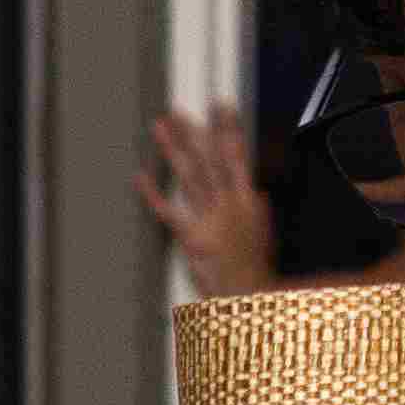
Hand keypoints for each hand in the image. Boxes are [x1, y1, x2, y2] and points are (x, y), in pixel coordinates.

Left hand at [131, 103, 277, 298]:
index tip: (222, 107)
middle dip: (195, 132)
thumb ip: (255, 207)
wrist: (251, 296)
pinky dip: (153, 194)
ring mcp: (209, 220)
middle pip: (210, 160)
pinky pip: (169, 211)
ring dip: (174, 150)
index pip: (238, 156)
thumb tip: (252, 190)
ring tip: (161, 129)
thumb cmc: (255, 269)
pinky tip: (140, 177)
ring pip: (190, 177)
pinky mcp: (192, 237)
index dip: (229, 129)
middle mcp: (229, 205)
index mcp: (249, 202)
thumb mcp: (263, 232)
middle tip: (181, 111)